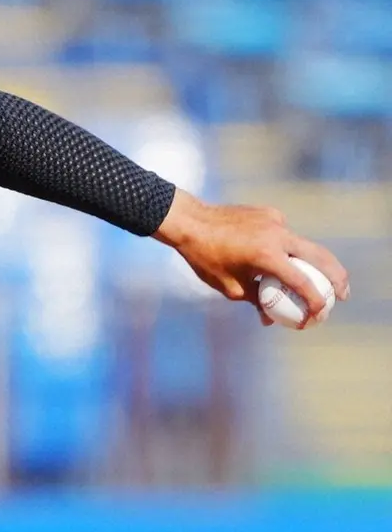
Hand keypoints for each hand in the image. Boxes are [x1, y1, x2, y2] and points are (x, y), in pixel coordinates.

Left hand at [153, 190, 349, 326]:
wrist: (190, 222)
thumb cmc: (205, 258)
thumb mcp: (229, 287)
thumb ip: (256, 300)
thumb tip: (270, 319)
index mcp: (267, 255)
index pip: (302, 282)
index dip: (313, 303)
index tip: (316, 317)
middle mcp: (277, 234)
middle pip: (319, 256)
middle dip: (336, 277)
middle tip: (341, 296)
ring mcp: (275, 220)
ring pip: (304, 243)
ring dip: (316, 262)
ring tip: (324, 280)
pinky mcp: (269, 212)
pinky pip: (285, 234)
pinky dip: (288, 248)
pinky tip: (283, 258)